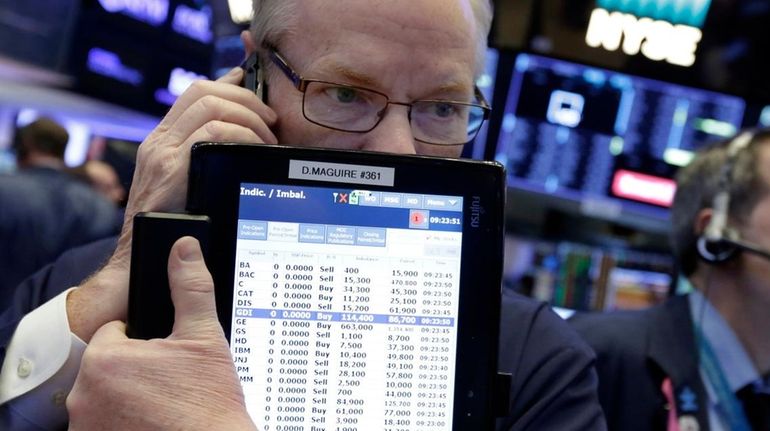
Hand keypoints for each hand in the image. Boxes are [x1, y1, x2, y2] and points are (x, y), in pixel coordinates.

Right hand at [67, 67, 277, 340]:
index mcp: (163, 142)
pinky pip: (214, 133)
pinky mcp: (171, 168)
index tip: (259, 97)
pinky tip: (255, 153)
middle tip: (271, 124)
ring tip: (267, 143)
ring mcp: (163, 153)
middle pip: (205, 92)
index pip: (196, 93)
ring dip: (249, 118)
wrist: (137, 262)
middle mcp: (159, 141)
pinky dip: (242, 136)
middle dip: (247, 101)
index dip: (231, 86)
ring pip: (211, 105)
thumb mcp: (188, 188)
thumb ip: (207, 162)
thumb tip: (238, 143)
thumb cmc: (170, 231)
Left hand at [67, 237, 256, 430]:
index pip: (115, 334)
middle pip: (108, 367)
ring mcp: (85, 427)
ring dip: (127, 399)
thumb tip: (184, 248)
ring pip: (104, 397)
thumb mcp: (204, 337)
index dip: (145, 342)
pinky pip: (102, 424)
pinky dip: (122, 423)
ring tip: (164, 406)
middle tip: (171, 384)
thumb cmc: (208, 403)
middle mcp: (83, 396)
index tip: (168, 359)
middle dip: (137, 371)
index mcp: (105, 359)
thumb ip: (190, 287)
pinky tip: (152, 423)